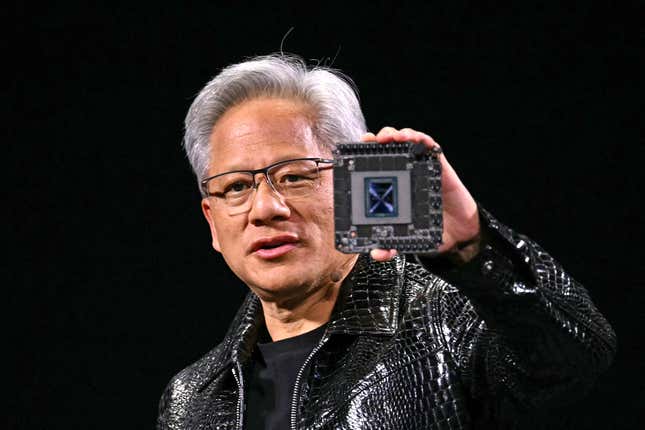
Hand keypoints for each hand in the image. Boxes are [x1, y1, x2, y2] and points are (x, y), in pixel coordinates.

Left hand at [362, 127, 480, 261]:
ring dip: (397, 134)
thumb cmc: (430, 231)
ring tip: (390, 137)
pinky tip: (413, 138)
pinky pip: (430, 146)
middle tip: (371, 140)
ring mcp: (422, 167)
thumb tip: (376, 254)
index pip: (375, 164)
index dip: (365, 154)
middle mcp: (406, 173)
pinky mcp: (439, 166)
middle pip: (388, 148)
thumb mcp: (406, 240)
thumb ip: (391, 248)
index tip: (355, 150)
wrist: (458, 236)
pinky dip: (421, 138)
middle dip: (377, 139)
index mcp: (393, 186)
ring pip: (407, 141)